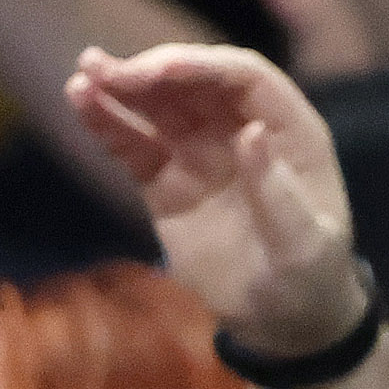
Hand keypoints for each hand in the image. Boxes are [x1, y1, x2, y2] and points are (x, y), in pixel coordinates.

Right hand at [63, 44, 363, 356]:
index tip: (158, 71)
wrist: (279, 322)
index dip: (201, 66)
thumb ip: (277, 192)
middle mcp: (241, 128)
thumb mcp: (304, 245)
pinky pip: (136, 147)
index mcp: (288, 129)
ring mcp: (200, 153)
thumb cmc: (307, 280)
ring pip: (158, 108)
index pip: (243, 77)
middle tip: (106, 71)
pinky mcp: (166, 183)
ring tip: (83, 76)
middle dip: (151, 72)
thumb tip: (250, 131)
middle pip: (193, 83)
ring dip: (121, 88)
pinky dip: (109, 126)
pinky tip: (81, 105)